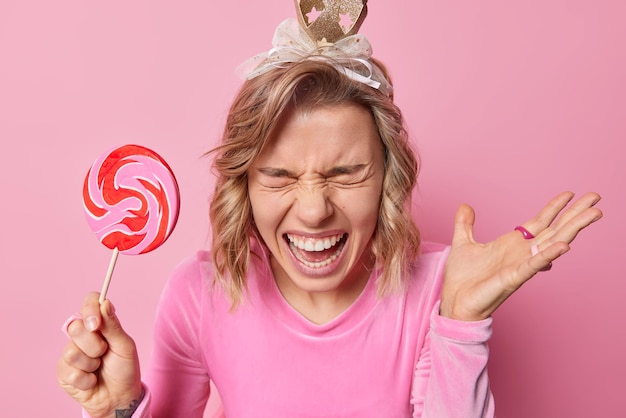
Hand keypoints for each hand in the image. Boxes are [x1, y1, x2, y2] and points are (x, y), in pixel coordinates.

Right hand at [57, 293, 141, 417]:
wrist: (119, 397)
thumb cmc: (124, 368)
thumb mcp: (124, 346)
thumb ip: (113, 326)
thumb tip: (105, 303)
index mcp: (99, 323)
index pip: (89, 302)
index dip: (89, 309)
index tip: (96, 324)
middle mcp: (82, 335)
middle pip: (75, 327)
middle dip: (94, 345)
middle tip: (104, 353)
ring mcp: (71, 352)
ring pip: (71, 351)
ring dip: (91, 364)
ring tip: (98, 368)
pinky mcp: (63, 372)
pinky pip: (69, 371)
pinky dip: (86, 379)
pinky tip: (92, 381)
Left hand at [440, 191, 601, 320]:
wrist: (454, 301)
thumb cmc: (462, 278)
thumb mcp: (462, 243)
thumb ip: (465, 224)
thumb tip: (465, 206)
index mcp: (513, 244)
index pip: (540, 221)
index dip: (555, 207)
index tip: (571, 193)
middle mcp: (522, 253)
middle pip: (555, 230)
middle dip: (576, 214)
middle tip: (595, 198)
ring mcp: (521, 265)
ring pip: (553, 244)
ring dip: (573, 228)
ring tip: (593, 214)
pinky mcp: (513, 278)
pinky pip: (534, 265)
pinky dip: (548, 255)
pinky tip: (564, 245)